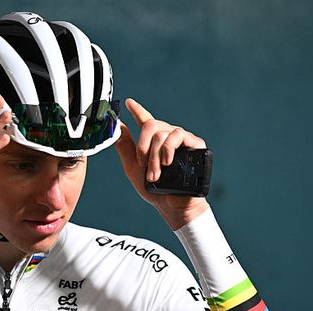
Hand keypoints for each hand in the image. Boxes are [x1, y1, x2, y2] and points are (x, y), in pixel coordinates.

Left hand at [114, 98, 209, 229]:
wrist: (172, 205)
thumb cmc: (154, 190)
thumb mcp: (133, 168)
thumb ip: (125, 147)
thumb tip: (117, 127)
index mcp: (153, 142)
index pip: (145, 120)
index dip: (137, 110)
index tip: (129, 102)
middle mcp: (168, 137)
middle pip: (151, 125)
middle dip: (143, 147)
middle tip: (144, 165)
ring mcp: (182, 140)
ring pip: (162, 133)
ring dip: (155, 156)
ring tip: (156, 174)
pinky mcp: (195, 144)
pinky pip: (178, 135)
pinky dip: (168, 149)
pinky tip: (168, 162)